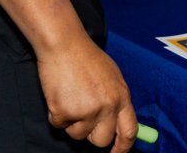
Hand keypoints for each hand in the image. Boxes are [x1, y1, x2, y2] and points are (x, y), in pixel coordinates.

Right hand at [38, 35, 136, 152]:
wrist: (65, 44)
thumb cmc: (86, 57)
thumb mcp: (111, 76)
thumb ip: (115, 100)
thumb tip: (116, 125)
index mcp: (122, 96)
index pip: (130, 130)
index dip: (123, 147)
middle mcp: (108, 106)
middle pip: (102, 140)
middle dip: (90, 134)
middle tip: (81, 116)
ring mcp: (88, 110)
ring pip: (77, 134)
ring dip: (71, 121)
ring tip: (70, 96)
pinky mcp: (67, 111)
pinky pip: (59, 125)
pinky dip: (56, 114)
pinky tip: (59, 94)